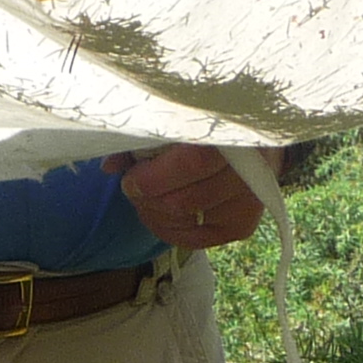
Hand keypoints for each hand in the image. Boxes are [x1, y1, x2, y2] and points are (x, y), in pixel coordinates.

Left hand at [104, 143, 268, 252]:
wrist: (251, 142)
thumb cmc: (206, 128)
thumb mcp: (177, 123)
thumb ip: (144, 140)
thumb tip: (110, 166)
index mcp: (233, 134)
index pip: (192, 165)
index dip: (153, 178)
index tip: (129, 178)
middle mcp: (249, 172)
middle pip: (184, 200)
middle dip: (148, 197)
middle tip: (132, 188)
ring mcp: (249, 202)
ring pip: (186, 219)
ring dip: (154, 212)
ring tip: (145, 198)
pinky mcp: (243, 225)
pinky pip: (195, 239)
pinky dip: (168, 229)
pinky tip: (158, 216)